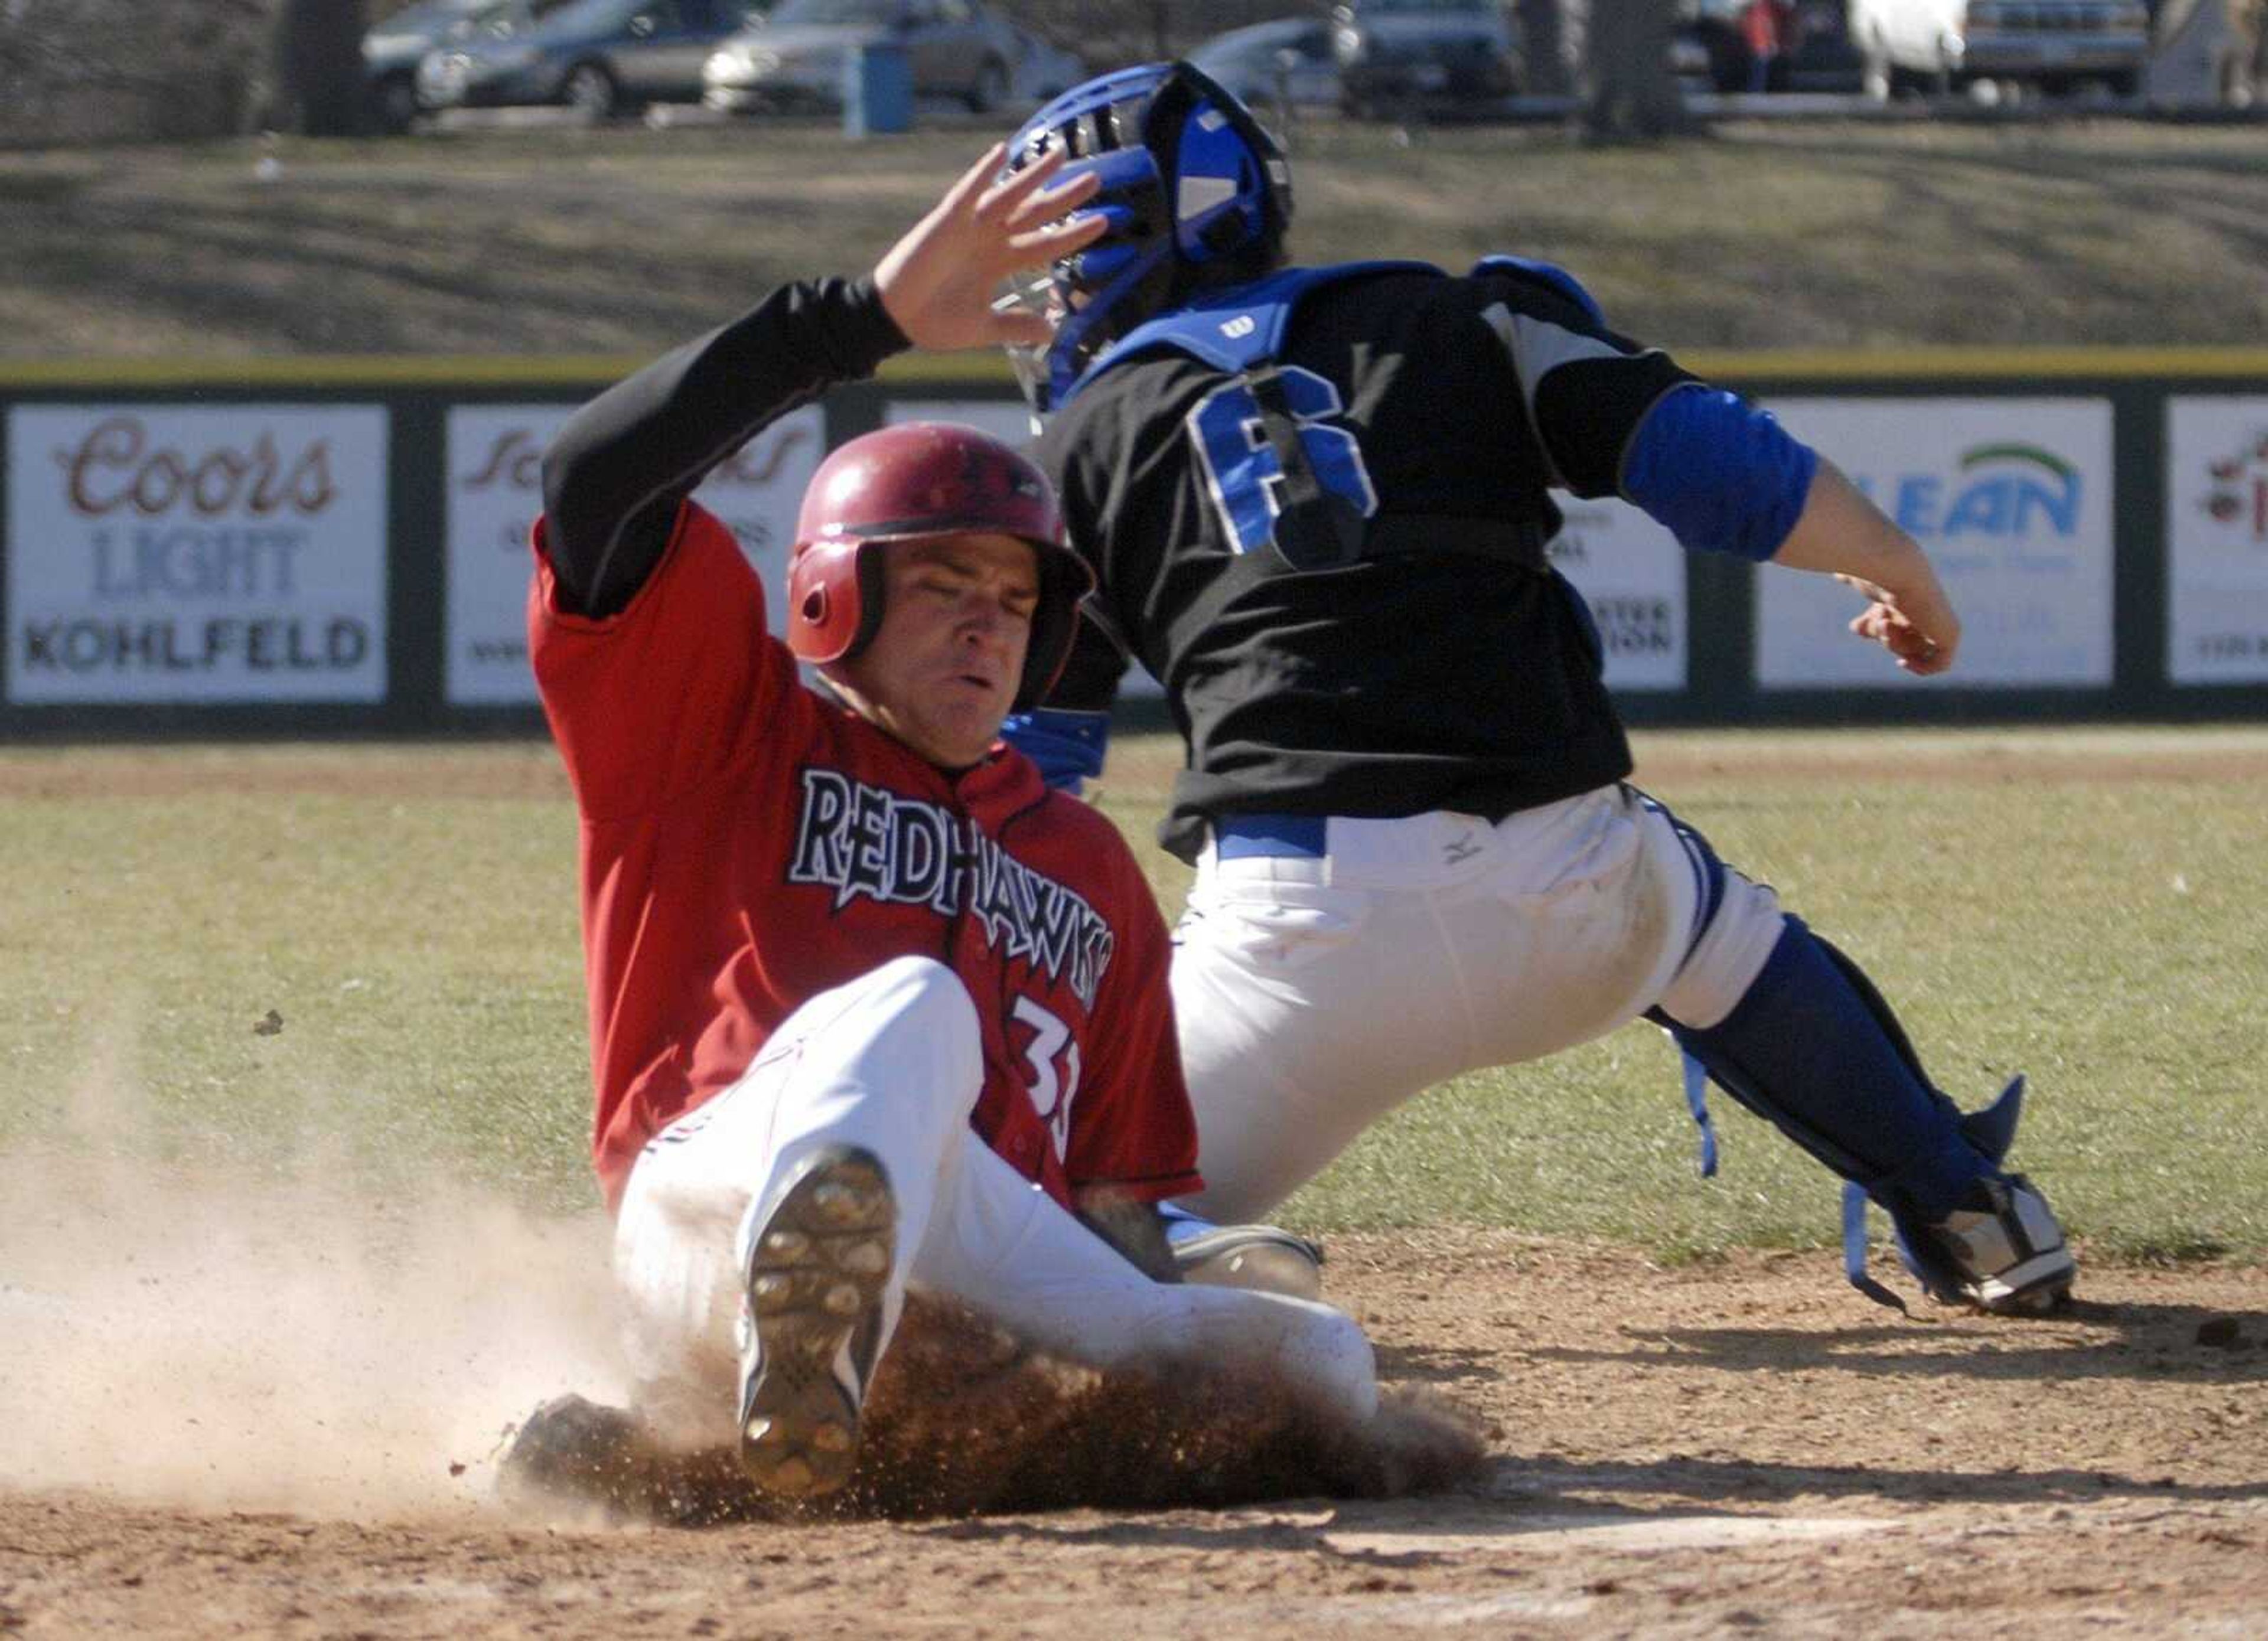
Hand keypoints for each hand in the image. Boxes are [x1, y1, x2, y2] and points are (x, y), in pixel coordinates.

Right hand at [874, 143, 1105, 353]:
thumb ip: (1017, 325)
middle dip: (1063, 197)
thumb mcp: (984, 327)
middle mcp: (989, 239)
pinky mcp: (946, 221)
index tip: (1102, 222)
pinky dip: (984, 173)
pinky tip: (1002, 153)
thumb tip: (1053, 331)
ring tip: (1060, 154)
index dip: (1073, 234)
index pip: (1045, 244)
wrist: (896, 319)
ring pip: (1009, 195)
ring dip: (1034, 175)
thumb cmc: (935, 322)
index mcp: (999, 262)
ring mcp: (969, 227)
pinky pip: (968, 192)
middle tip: (1094, 179)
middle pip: (1035, 213)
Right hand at [1837, 572, 1958, 674]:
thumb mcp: (1860, 579)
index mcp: (1907, 597)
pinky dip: (1922, 667)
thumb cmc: (1879, 573)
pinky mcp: (1950, 635)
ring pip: (1913, 650)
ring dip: (1893, 643)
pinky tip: (1903, 662)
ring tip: (1887, 623)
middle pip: (1901, 638)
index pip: (1891, 623)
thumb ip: (1851, 577)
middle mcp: (1925, 609)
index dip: (1872, 629)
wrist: (1900, 570)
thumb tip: (1839, 575)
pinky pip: (1941, 664)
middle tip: (1879, 620)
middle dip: (1883, 636)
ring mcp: (1939, 622)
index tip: (1858, 625)